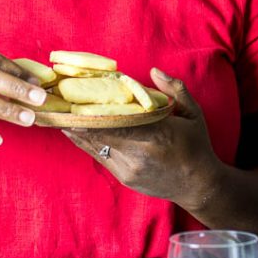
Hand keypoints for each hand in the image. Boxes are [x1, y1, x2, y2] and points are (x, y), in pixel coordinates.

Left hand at [62, 68, 223, 209]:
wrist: (198, 185)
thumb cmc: (196, 145)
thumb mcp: (193, 113)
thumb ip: (175, 90)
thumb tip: (154, 71)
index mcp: (157, 134)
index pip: (116, 121)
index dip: (92, 110)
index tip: (75, 96)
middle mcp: (139, 153)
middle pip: (100, 132)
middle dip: (77, 116)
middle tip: (59, 100)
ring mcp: (129, 168)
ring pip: (95, 145)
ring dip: (76, 129)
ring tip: (58, 113)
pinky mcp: (124, 177)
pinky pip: (100, 155)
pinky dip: (85, 141)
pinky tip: (73, 129)